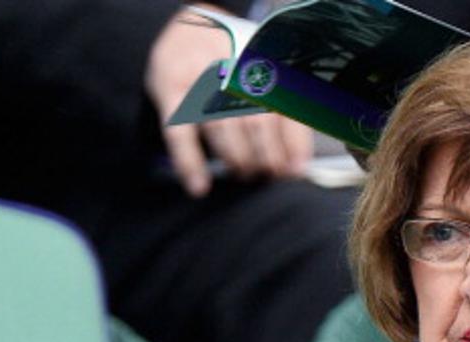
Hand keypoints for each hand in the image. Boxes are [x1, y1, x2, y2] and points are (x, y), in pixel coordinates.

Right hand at [145, 7, 313, 196]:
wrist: (188, 28)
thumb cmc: (236, 65)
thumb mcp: (264, 74)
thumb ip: (284, 114)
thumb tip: (297, 167)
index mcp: (264, 65)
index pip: (285, 109)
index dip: (293, 145)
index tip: (295, 171)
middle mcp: (234, 69)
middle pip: (257, 123)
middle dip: (266, 158)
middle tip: (268, 175)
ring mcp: (200, 79)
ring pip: (223, 129)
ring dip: (237, 160)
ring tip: (244, 173)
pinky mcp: (171, 90)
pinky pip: (180, 131)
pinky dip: (190, 162)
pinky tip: (200, 186)